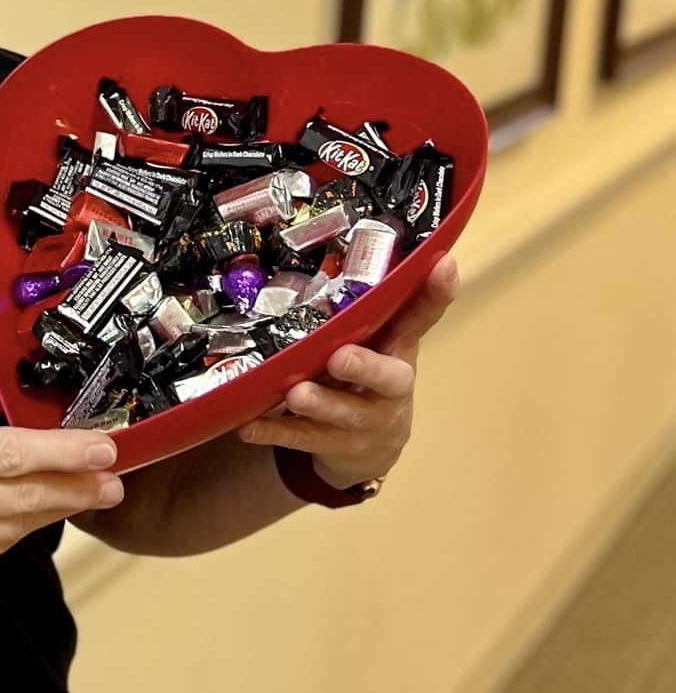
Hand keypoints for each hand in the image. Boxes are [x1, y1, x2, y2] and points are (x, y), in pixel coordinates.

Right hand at [0, 352, 128, 611]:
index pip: (7, 454)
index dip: (61, 451)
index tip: (101, 446)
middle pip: (25, 494)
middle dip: (78, 484)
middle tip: (115, 474)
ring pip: (20, 524)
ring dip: (59, 506)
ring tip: (94, 491)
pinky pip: (0, 548)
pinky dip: (22, 527)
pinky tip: (37, 512)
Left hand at [234, 251, 461, 487]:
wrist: (372, 450)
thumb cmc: (368, 378)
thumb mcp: (376, 342)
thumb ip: (369, 307)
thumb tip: (347, 242)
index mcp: (399, 351)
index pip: (423, 318)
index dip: (435, 295)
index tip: (444, 265)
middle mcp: (391, 388)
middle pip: (389, 379)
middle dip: (365, 368)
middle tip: (340, 357)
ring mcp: (366, 423)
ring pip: (345, 416)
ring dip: (320, 404)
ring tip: (294, 393)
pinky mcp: (336, 447)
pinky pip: (303, 439)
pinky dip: (275, 432)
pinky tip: (248, 426)